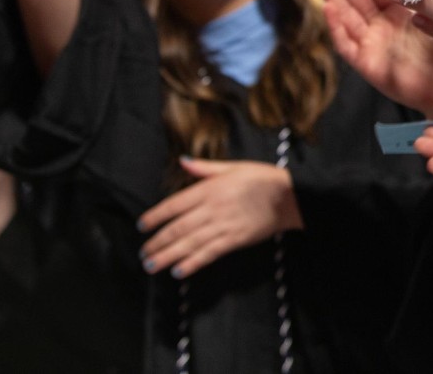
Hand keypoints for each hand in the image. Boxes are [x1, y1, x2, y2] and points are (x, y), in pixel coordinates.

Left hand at [138, 158, 302, 279]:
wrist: (290, 195)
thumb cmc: (263, 178)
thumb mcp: (235, 167)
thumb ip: (206, 168)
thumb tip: (182, 161)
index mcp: (211, 188)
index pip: (175, 204)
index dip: (157, 216)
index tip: (142, 225)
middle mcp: (213, 208)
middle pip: (179, 227)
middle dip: (158, 241)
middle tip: (143, 253)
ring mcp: (224, 225)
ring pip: (190, 243)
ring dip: (168, 255)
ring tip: (152, 265)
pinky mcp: (236, 240)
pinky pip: (210, 253)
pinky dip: (193, 263)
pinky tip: (179, 271)